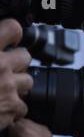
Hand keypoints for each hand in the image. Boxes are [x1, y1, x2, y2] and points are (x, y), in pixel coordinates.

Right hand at [0, 18, 31, 136]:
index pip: (13, 29)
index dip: (12, 34)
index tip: (9, 39)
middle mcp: (0, 65)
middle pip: (25, 56)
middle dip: (16, 61)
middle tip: (4, 66)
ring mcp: (8, 86)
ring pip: (27, 80)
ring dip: (17, 83)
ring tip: (2, 86)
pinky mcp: (11, 106)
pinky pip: (22, 105)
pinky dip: (13, 107)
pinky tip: (0, 106)